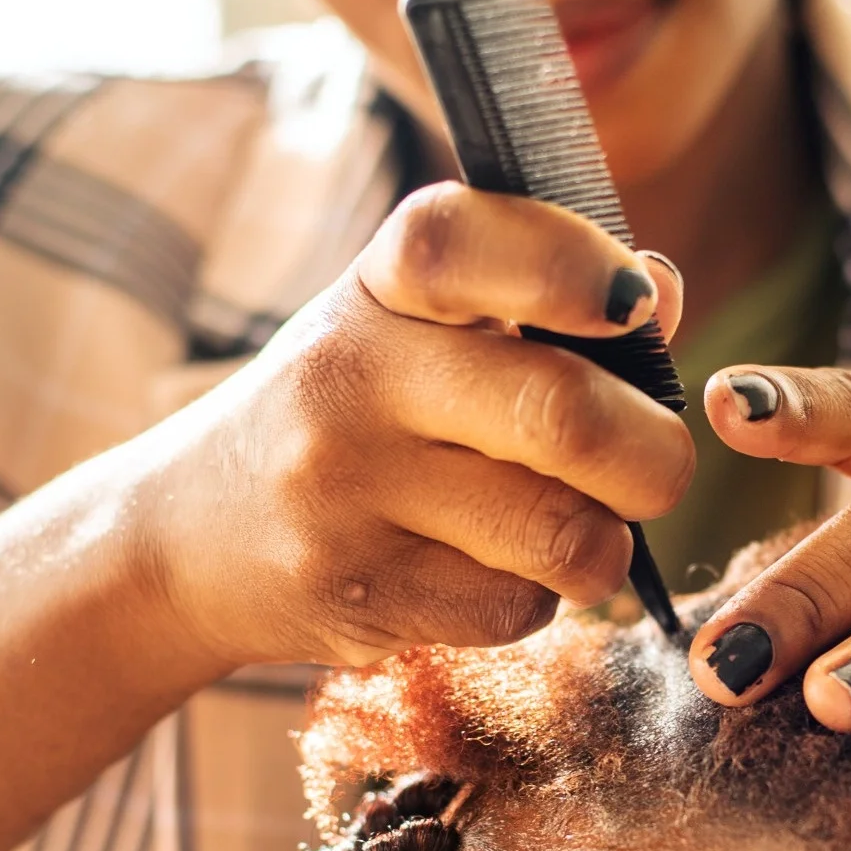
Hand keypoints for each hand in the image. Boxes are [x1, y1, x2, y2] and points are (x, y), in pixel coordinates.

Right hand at [134, 181, 690, 668]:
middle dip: (652, 452)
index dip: (570, 263)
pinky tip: (489, 570)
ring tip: (572, 528)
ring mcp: (344, 495)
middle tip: (655, 465)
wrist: (187, 539)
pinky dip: (536, 598)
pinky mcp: (358, 597)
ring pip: (559, 531)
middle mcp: (347, 379)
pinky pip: (516, 608)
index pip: (463, 242)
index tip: (632, 303)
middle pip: (560, 411)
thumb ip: (542, 302)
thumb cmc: (348, 413)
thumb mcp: (418, 331)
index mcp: (375, 287)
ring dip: (603, 544)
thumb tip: (662, 289)